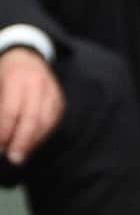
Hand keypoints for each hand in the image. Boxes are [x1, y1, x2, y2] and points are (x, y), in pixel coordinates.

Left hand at [0, 47, 64, 165]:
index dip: (4, 132)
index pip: (11, 111)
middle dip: (22, 141)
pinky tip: (33, 144)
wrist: (25, 56)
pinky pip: (54, 119)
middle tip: (13, 158)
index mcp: (15, 77)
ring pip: (47, 120)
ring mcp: (52, 89)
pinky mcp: (59, 97)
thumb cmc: (3, 74)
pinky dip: (43, 134)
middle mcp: (37, 82)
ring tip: (22, 155)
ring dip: (34, 141)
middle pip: (32, 117)